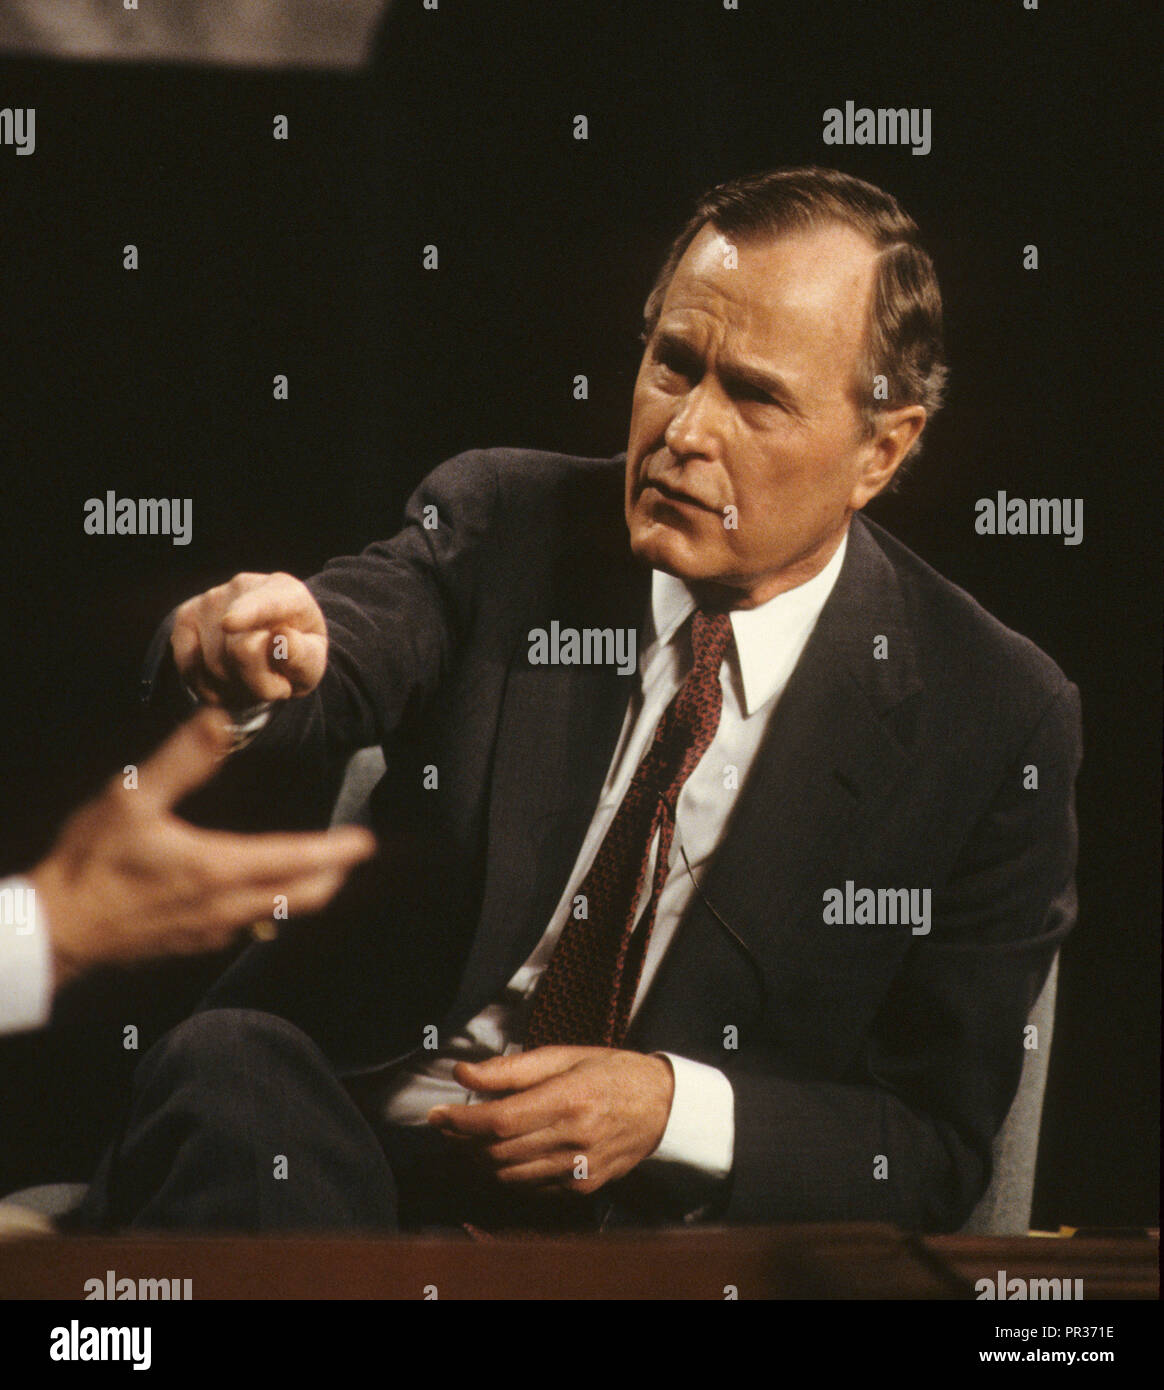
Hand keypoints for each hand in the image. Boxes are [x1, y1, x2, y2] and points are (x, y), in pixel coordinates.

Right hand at [30, 709, 375, 988]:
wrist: (59, 929)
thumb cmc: (93, 863)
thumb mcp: (132, 799)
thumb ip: (182, 759)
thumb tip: (222, 719)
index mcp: (220, 869)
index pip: (297, 861)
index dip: (336, 851)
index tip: (365, 842)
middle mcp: (227, 906)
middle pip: (302, 896)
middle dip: (333, 875)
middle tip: (353, 854)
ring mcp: (213, 930)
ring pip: (279, 914)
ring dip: (306, 891)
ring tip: (320, 870)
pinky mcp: (196, 943)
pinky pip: (251, 925)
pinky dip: (273, 905)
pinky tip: (263, 892)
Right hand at [171, 571, 327, 706]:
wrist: (268, 649)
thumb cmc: (295, 654)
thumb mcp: (312, 662)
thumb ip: (303, 655)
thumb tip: (282, 640)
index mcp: (287, 592)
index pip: (268, 603)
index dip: (248, 614)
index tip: (229, 624)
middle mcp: (245, 586)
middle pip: (241, 650)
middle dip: (259, 682)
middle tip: (276, 686)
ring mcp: (211, 599)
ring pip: (214, 664)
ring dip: (235, 688)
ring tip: (253, 680)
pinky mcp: (184, 617)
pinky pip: (189, 667)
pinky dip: (208, 688)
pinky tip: (228, 681)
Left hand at [427, 1046, 674, 1195]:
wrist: (664, 1106)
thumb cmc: (612, 1072)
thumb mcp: (564, 1055)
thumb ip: (511, 1068)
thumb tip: (464, 1073)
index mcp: (569, 1098)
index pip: (499, 1120)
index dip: (461, 1121)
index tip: (436, 1115)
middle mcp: (574, 1138)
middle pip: (499, 1151)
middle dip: (464, 1140)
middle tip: (448, 1124)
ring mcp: (579, 1168)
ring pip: (509, 1175)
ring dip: (482, 1159)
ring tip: (471, 1138)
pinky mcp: (583, 1186)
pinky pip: (531, 1186)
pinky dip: (510, 1172)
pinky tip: (507, 1152)